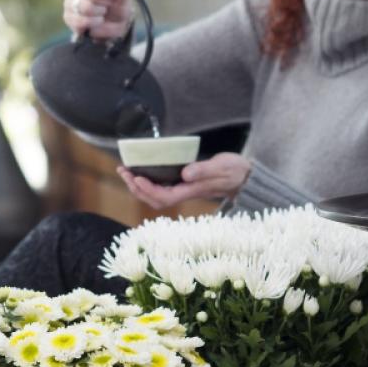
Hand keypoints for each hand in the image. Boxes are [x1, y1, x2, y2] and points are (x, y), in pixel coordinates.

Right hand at [62, 0, 137, 39]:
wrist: (109, 27)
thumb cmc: (115, 8)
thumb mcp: (123, 0)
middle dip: (105, 3)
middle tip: (108, 7)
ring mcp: (70, 1)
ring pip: (85, 7)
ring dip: (99, 13)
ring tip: (103, 14)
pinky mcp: (68, 16)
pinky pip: (79, 20)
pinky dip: (92, 23)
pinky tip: (97, 22)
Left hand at [117, 153, 251, 209]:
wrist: (243, 176)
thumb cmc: (233, 171)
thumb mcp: (221, 167)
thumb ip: (203, 170)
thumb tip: (184, 173)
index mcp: (191, 191)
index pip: (165, 196)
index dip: (149, 190)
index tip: (137, 177)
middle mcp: (184, 193)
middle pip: (154, 199)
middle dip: (137, 187)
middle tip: (124, 171)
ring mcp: (183, 190)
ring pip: (155, 195)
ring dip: (138, 185)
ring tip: (126, 171)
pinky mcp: (183, 183)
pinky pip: (160, 187)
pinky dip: (147, 181)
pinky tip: (140, 171)